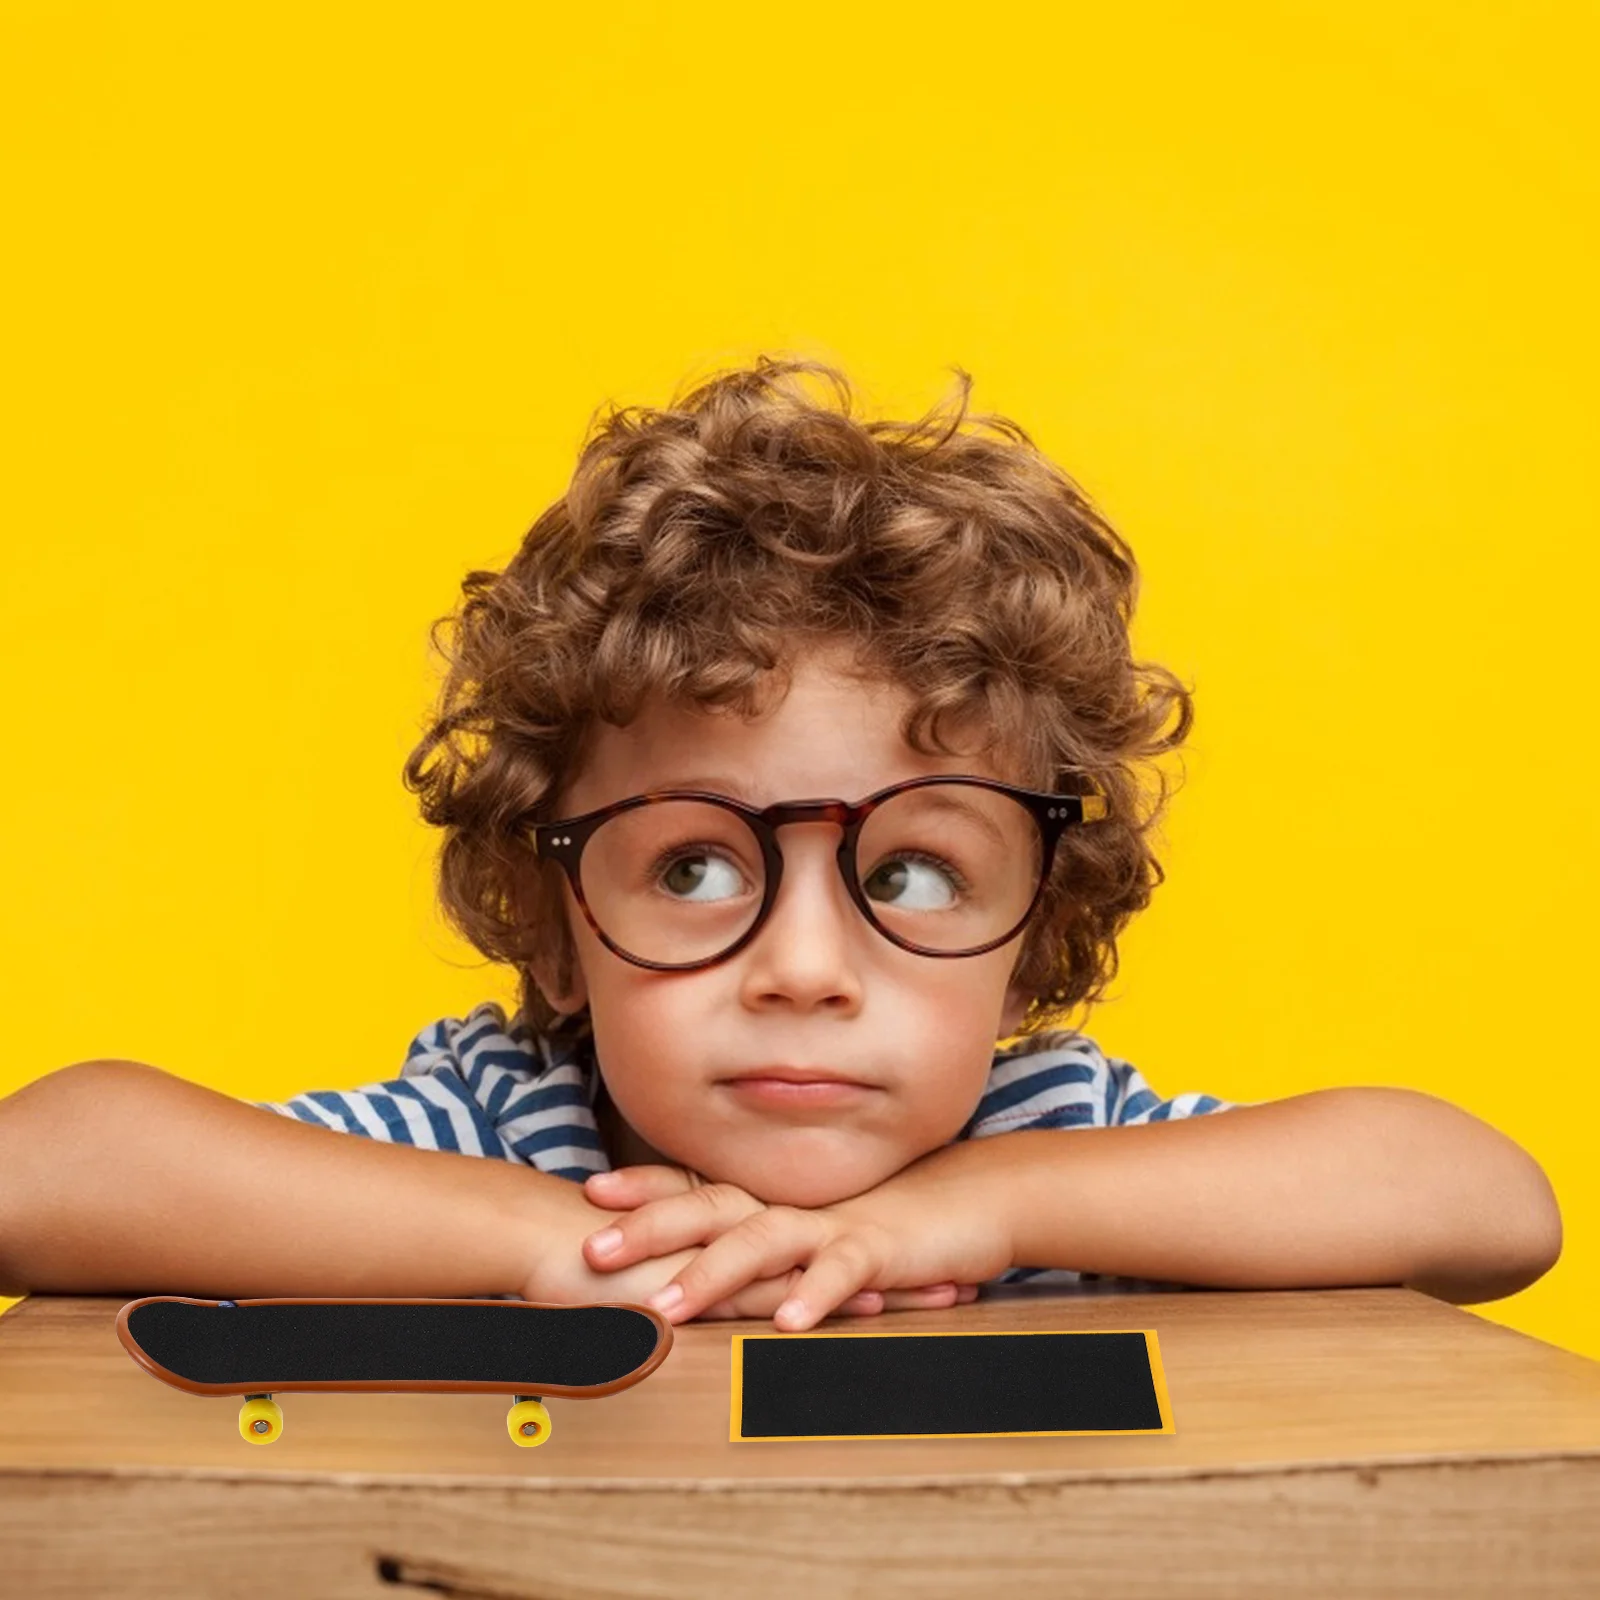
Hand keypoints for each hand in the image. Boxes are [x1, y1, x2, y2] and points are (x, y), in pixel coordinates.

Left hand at [577, 1148, 1009, 1329]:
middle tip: (595, 1248)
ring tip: (667, 1309)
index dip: (646, 1187)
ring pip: (761, 1243)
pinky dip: (814, 1296)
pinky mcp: (875, 1252)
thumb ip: (766, 1242)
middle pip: (711, 1208)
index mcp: (772, 1198)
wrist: (968, 1202)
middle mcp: (791, 1205)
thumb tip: (708, 1262)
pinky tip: (789, 1326)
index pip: (698, 1186)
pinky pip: (839, 1274)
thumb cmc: (885, 1219)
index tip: (591, 1191)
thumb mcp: (815, 1230)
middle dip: (651, 1227)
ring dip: (712, 1274)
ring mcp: (831, 1226)